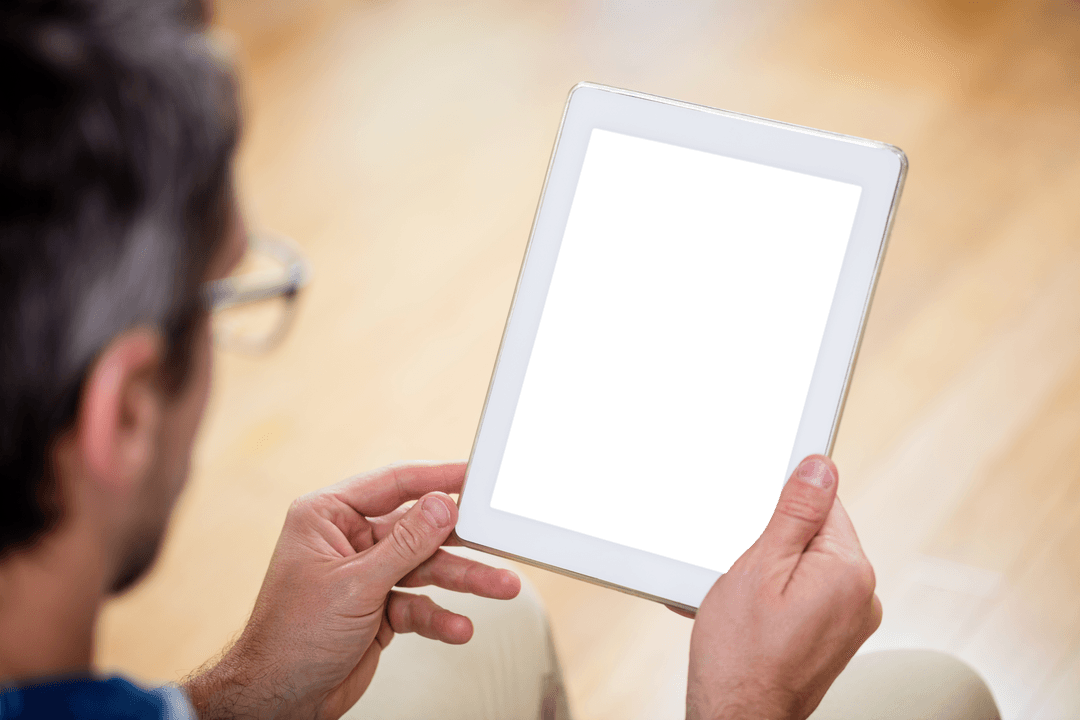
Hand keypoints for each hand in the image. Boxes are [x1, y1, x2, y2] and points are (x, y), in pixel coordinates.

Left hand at [184, 461, 520, 719]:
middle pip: (417, 529)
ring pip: (425, 567)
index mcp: (328, 516)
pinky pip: (419, 603)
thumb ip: (404, 544)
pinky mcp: (378, 606)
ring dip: (463, 579)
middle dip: (459, 541)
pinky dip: (439, 616)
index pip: (392, 485)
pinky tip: (458, 627)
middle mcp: (347, 539)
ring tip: (500, 585)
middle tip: (497, 538)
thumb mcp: (355, 585)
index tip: (473, 476)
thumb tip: (441, 505)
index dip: (436, 478)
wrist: (280, 700)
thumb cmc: (291, 638)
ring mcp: (364, 574)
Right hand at [685, 455, 880, 719]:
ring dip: (768, 571)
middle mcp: (862, 595)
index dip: (780, 507)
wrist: (738, 718)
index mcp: (849, 570)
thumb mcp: (759, 567)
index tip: (753, 525)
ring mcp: (850, 620)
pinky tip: (747, 615)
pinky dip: (774, 595)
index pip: (823, 502)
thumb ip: (794, 513)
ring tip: (740, 601)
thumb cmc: (740, 655)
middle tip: (740, 572)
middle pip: (813, 534)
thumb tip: (820, 466)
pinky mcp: (833, 636)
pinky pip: (805, 594)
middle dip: (770, 542)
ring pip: (804, 565)